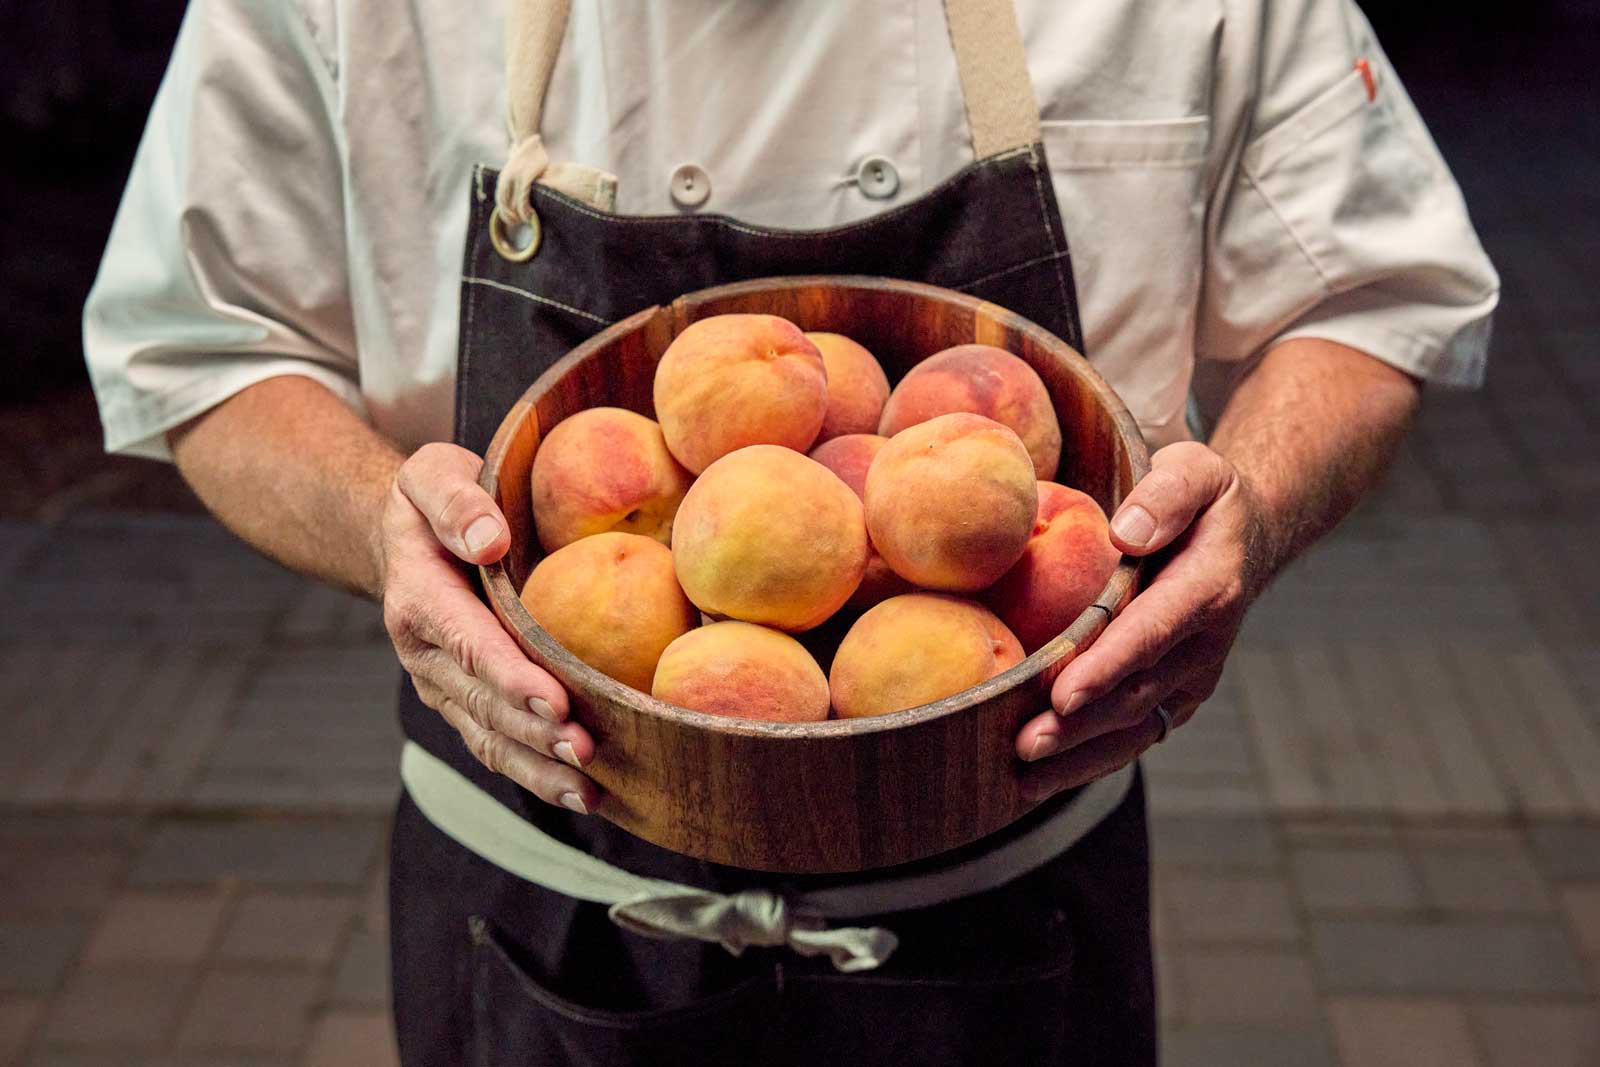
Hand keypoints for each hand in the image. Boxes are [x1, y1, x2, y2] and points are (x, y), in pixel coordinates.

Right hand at [380, 443, 600, 813]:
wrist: (403, 536)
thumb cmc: (430, 501)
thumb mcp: (431, 474)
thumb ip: (456, 501)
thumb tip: (490, 539)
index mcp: (419, 600)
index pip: (469, 646)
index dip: (510, 680)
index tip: (554, 703)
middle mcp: (426, 655)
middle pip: (483, 705)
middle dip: (533, 734)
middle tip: (585, 752)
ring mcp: (444, 687)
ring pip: (490, 739)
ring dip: (538, 770)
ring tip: (590, 791)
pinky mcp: (465, 703)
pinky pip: (498, 746)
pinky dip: (537, 774)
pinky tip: (585, 794)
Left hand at [1013, 442, 1269, 801]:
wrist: (1245, 536)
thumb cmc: (1205, 497)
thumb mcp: (1195, 468)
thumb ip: (1165, 494)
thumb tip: (1126, 532)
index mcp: (1208, 587)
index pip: (1154, 631)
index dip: (1110, 666)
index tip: (1066, 693)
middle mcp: (1204, 644)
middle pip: (1137, 692)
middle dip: (1081, 725)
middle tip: (1025, 745)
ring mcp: (1191, 677)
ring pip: (1135, 727)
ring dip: (1080, 757)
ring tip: (1025, 779)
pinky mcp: (1174, 696)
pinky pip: (1133, 735)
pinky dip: (1089, 762)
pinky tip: (1040, 781)